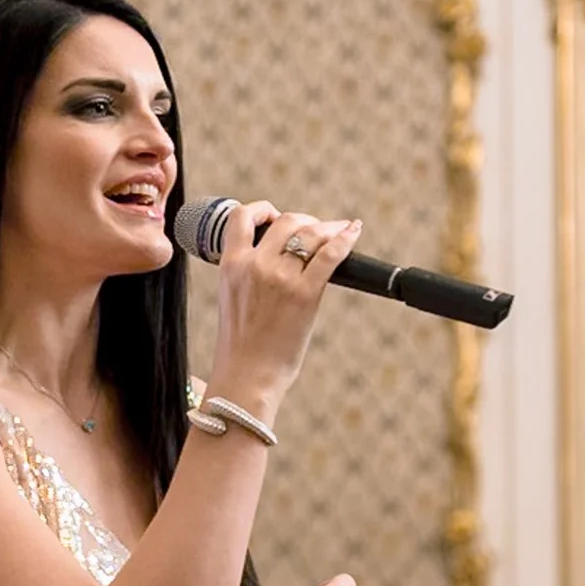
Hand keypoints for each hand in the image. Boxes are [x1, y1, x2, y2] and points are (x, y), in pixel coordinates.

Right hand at [207, 206, 363, 416]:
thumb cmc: (241, 347)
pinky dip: (345, 238)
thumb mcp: (231, 299)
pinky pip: (331, 254)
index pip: (241, 216)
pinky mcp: (305, 293)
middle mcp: (254, 265)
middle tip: (316, 231)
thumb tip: (276, 259)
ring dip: (327, 228)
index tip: (275, 217)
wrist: (247, 376)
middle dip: (305, 220)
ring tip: (338, 231)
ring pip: (310, 233)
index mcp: (230, 265)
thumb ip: (247, 274)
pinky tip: (354, 232)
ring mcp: (280, 277)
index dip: (263, 209)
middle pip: (286, 221)